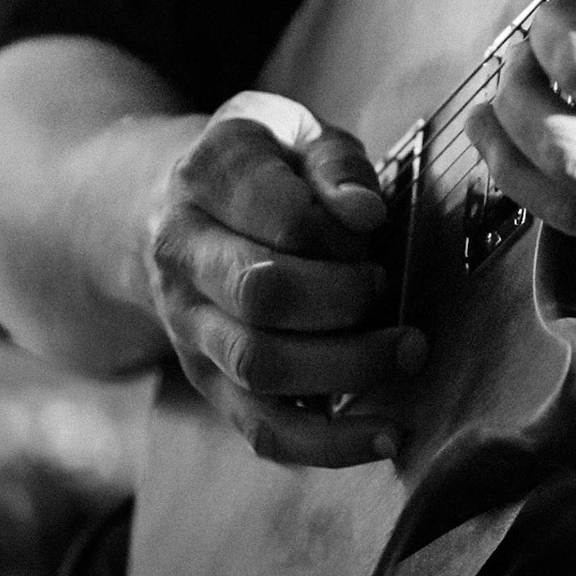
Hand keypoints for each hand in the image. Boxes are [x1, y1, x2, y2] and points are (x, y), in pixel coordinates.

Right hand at [145, 90, 424, 465]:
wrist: (168, 208)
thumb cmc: (262, 169)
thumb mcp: (295, 132)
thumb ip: (335, 163)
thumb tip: (366, 216)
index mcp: (207, 177)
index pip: (279, 216)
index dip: (340, 232)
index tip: (375, 227)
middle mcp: (182, 253)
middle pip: (262, 294)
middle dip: (346, 300)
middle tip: (387, 288)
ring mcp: (187, 324)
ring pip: (260, 365)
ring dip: (347, 366)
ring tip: (407, 350)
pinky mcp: (208, 380)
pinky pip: (262, 429)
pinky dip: (329, 443)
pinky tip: (386, 436)